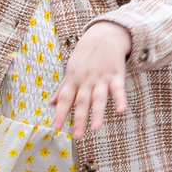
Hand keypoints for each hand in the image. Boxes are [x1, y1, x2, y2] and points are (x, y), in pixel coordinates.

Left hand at [47, 21, 132, 137]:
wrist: (103, 35)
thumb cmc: (85, 56)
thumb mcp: (71, 70)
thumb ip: (63, 88)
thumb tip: (50, 103)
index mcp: (74, 80)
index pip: (65, 99)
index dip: (60, 113)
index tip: (56, 128)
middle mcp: (86, 80)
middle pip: (82, 101)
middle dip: (79, 119)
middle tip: (77, 136)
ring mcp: (101, 78)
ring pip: (99, 97)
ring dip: (98, 112)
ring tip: (96, 128)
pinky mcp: (116, 75)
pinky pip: (118, 89)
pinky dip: (120, 99)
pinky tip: (121, 110)